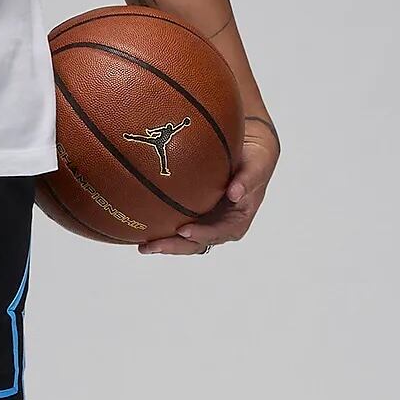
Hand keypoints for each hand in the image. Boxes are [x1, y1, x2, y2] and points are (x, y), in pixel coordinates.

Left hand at [138, 113, 279, 256]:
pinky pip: (177, 224)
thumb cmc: (255, 160)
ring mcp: (207, 222)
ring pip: (184, 239)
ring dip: (164, 244)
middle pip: (196, 243)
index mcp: (237, 221)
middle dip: (174, 247)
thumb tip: (235, 193)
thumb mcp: (257, 167)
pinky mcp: (195, 214)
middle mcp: (220, 226)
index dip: (201, 235)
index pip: (218, 234)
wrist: (250, 152)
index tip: (184, 231)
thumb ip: (248, 179)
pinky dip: (162, 228)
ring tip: (142, 246)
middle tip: (152, 246)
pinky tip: (142, 228)